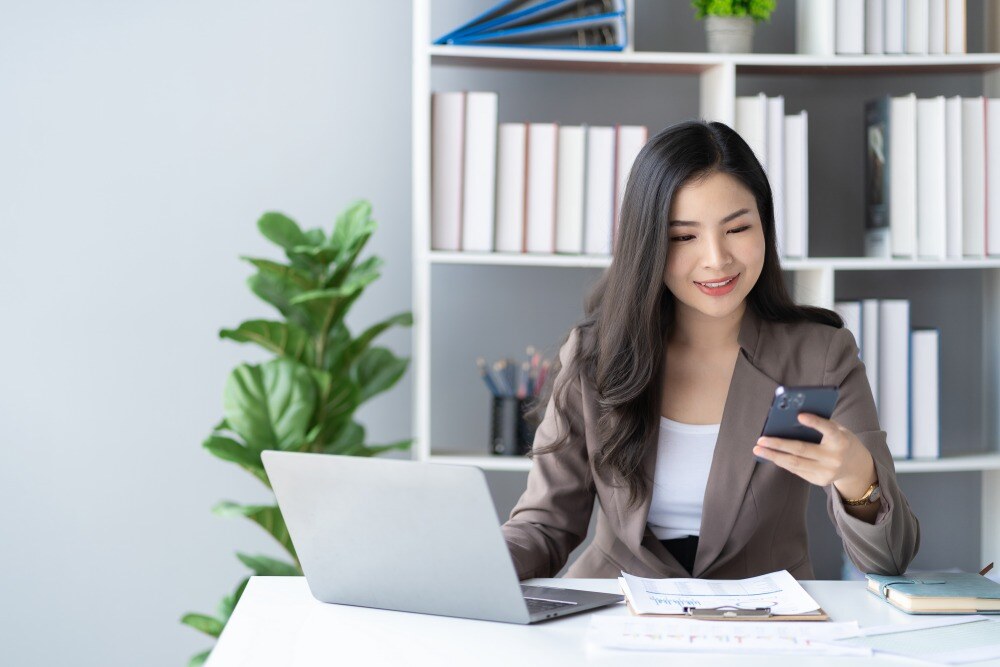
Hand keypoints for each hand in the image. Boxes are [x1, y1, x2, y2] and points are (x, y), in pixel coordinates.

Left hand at [753, 412, 876, 499]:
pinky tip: (771, 456)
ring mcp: (828, 472)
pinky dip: (782, 462)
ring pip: (795, 463)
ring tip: (759, 450)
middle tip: (761, 440)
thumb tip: (789, 419)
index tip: (799, 415)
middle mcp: (835, 457)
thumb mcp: (837, 430)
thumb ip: (819, 425)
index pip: (828, 429)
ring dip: (774, 456)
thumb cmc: (840, 441)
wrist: (856, 466)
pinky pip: (797, 470)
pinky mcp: (821, 481)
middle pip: (802, 449)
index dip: (815, 422)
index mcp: (841, 440)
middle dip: (778, 444)